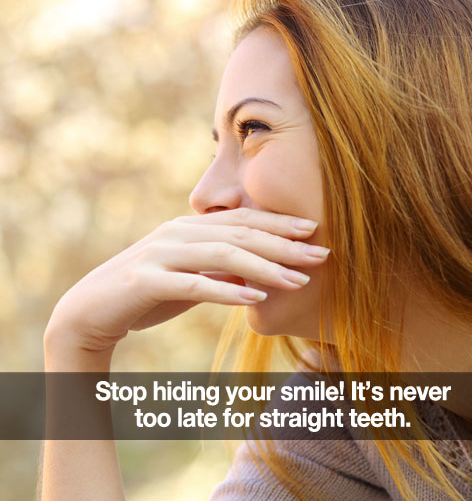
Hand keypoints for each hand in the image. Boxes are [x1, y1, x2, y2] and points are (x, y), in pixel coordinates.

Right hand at [44, 208, 328, 362]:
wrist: (92, 309)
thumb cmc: (148, 292)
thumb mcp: (191, 275)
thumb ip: (221, 268)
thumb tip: (259, 272)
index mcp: (191, 226)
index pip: (243, 220)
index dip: (280, 224)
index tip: (314, 231)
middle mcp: (179, 231)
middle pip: (241, 233)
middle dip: (284, 244)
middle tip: (321, 254)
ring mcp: (162, 254)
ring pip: (223, 254)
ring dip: (265, 267)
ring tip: (299, 280)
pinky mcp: (147, 280)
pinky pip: (193, 284)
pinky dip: (226, 290)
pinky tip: (255, 298)